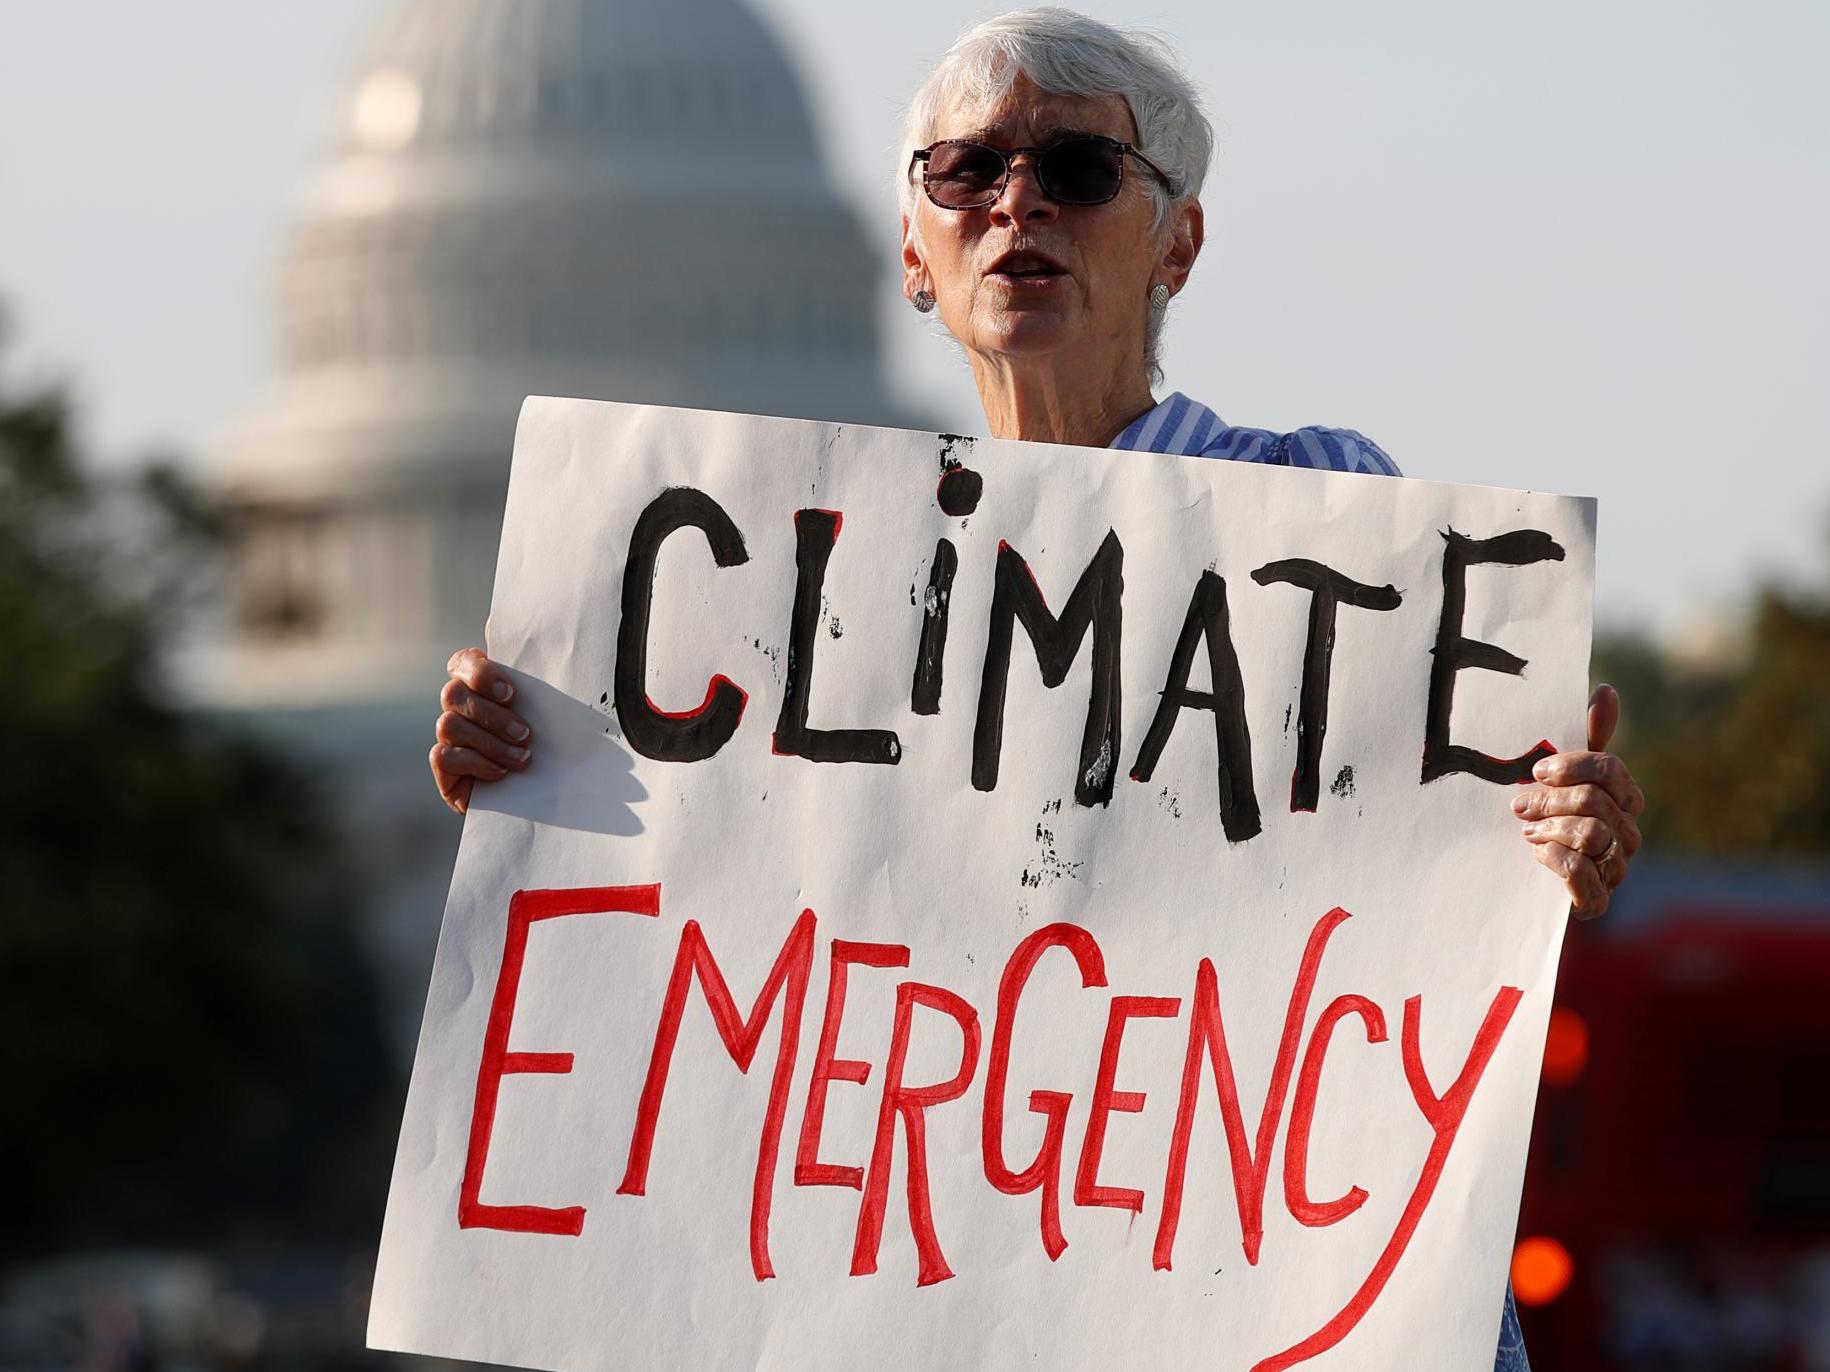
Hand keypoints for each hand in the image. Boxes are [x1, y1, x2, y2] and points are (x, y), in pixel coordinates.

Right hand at [431, 646, 532, 813]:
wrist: (542, 789)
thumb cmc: (547, 741)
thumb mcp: (547, 710)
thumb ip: (535, 680)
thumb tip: (526, 638)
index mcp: (479, 683)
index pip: (463, 662)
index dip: (480, 673)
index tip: (510, 693)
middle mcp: (458, 706)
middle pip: (453, 693)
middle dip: (492, 715)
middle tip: (525, 734)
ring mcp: (447, 736)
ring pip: (450, 725)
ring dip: (490, 743)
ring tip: (522, 758)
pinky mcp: (444, 767)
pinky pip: (444, 756)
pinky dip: (476, 763)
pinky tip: (501, 772)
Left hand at [1511, 683, 1644, 919]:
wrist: (1518, 879)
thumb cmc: (1544, 817)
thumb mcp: (1558, 776)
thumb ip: (1584, 737)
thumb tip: (1607, 690)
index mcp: (1624, 799)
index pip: (1610, 770)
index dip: (1570, 766)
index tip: (1535, 770)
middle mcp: (1628, 834)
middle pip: (1596, 801)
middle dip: (1550, 800)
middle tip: (1519, 805)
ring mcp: (1616, 868)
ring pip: (1591, 834)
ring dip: (1550, 828)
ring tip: (1527, 831)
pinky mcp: (1596, 900)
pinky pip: (1582, 873)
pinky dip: (1554, 860)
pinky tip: (1537, 855)